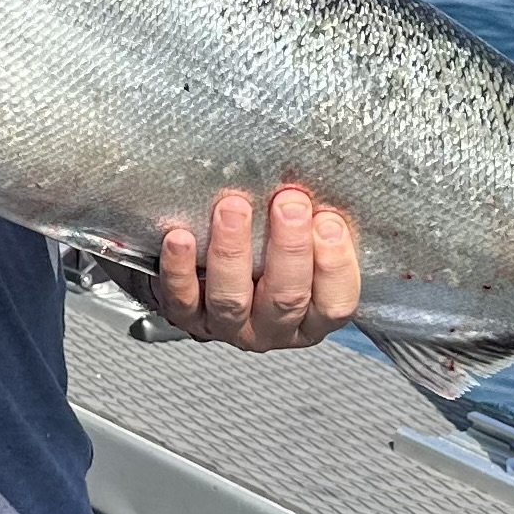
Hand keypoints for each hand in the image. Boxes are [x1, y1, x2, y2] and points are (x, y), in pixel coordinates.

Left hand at [153, 184, 361, 351]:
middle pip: (286, 297)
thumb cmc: (271, 252)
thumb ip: (314, 226)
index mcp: (313, 317)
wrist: (211, 275)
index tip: (328, 221)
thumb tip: (315, 184)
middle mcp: (273, 329)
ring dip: (233, 250)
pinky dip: (180, 268)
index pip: (334, 303)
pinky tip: (180, 238)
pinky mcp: (188, 318)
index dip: (334, 264)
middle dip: (289, 247)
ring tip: (233, 208)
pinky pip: (182, 298)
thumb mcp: (304, 244)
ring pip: (232, 299)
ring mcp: (229, 327)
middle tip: (288, 203)